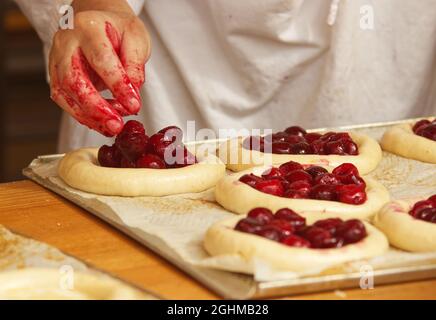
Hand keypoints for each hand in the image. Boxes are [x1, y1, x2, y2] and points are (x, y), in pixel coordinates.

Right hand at [49, 0, 150, 135]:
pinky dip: (82, 115)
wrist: (101, 23)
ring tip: (111, 128)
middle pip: (74, 79)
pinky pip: (63, 99)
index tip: (134, 105)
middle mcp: (67, 41)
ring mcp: (57, 58)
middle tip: (116, 125)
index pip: (102, 59)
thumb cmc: (120, 31)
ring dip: (88, 116)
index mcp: (89, 26)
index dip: (118, 85)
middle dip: (96, 107)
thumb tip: (131, 96)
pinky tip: (100, 123)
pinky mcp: (55, 75)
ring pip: (64, 93)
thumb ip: (135, 66)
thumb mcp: (137, 40)